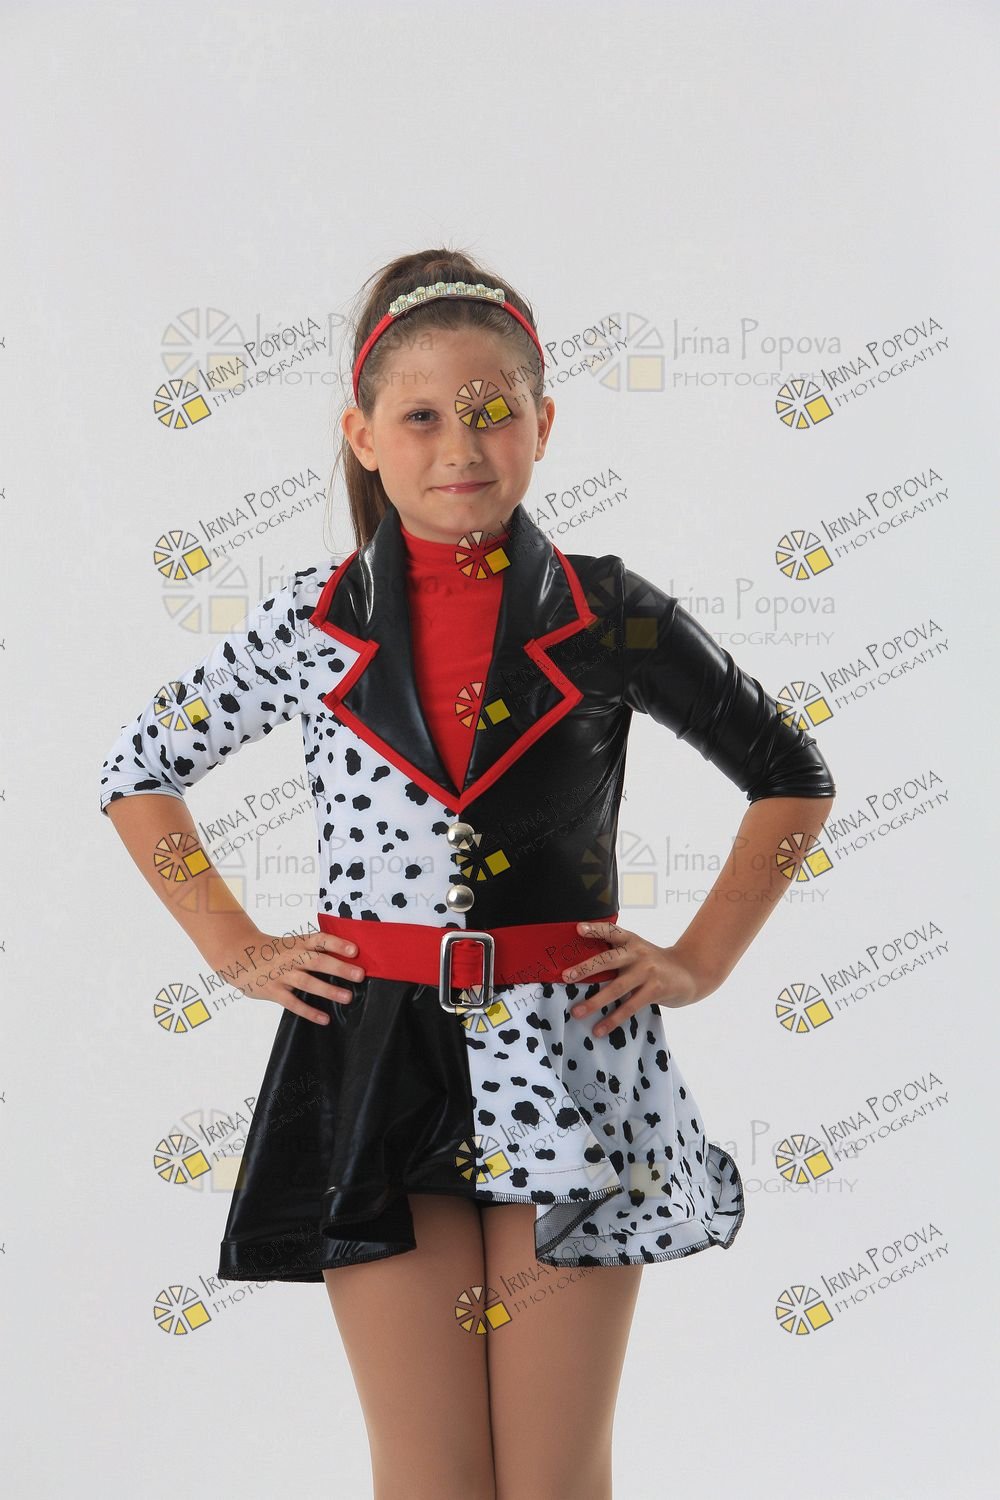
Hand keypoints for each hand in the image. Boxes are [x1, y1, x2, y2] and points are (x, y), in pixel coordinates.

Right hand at [211, 929, 366, 1024]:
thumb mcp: (292, 944)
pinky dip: (309, 1011)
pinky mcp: (273, 991)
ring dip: (328, 990)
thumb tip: (348, 959)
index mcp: (299, 943)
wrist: (239, 956)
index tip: (355, 950)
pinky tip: (325, 1019)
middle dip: (339, 968)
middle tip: (360, 975)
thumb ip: (314, 950)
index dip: (338, 944)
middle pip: (317, 961)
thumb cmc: (275, 951)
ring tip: (347, 998)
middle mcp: (292, 957)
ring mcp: (282, 974)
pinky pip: (293, 1003)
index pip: (320, 940)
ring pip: (307, 982)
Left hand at [559, 921, 714, 1037]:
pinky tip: (600, 1029)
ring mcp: (648, 972)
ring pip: (617, 988)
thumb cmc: (654, 964)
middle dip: (586, 969)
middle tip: (565, 977)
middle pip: (608, 959)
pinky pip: (630, 1007)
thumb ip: (618, 956)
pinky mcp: (655, 990)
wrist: (690, 972)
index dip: (595, 929)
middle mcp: (638, 953)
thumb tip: (582, 970)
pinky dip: (613, 1020)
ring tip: (576, 1012)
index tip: (577, 929)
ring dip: (595, 1002)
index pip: (611, 931)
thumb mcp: (638, 952)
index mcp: (631, 940)